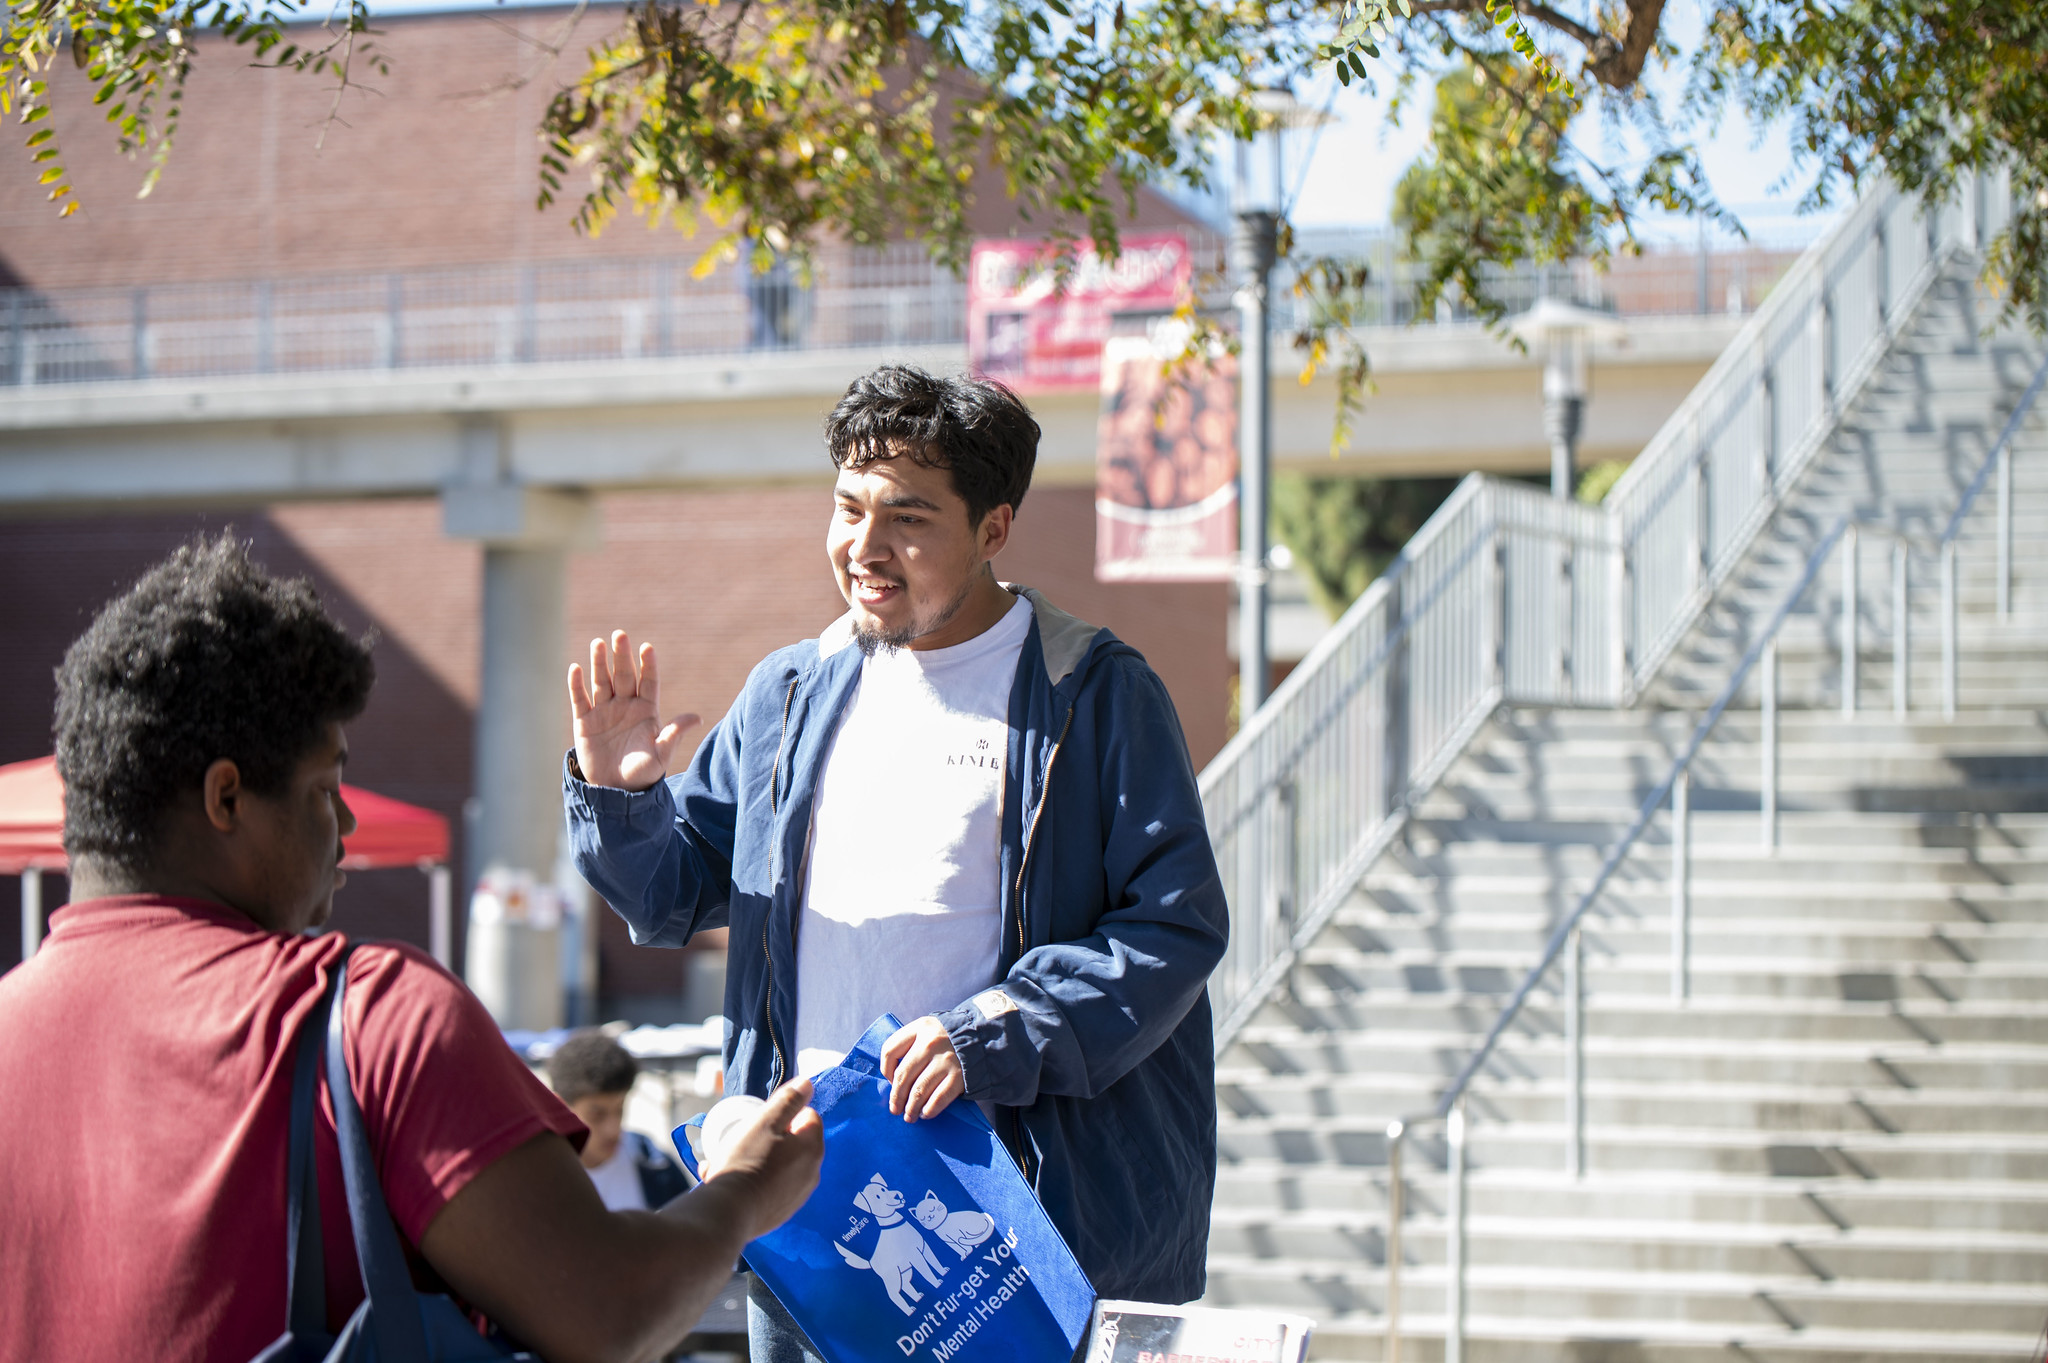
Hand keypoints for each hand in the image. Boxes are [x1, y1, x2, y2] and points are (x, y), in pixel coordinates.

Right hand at [567, 631, 700, 791]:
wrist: (616, 791)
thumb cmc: (643, 773)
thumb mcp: (661, 754)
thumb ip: (674, 734)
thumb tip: (697, 718)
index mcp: (647, 710)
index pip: (648, 682)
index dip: (648, 665)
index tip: (647, 648)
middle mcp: (626, 705)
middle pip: (624, 675)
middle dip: (622, 656)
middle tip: (620, 635)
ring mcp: (604, 711)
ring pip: (602, 681)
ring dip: (600, 663)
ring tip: (598, 643)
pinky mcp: (584, 721)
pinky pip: (579, 699)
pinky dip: (576, 684)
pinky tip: (576, 668)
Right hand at [704, 1079, 823, 1240]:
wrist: (728, 1214)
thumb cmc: (746, 1161)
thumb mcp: (765, 1121)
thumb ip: (789, 1100)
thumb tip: (808, 1084)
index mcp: (812, 1148)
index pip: (807, 1117)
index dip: (784, 1115)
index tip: (761, 1122)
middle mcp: (812, 1173)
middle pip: (794, 1143)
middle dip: (769, 1139)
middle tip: (742, 1141)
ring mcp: (797, 1196)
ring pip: (779, 1166)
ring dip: (758, 1160)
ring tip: (729, 1163)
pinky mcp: (781, 1213)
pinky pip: (771, 1188)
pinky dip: (756, 1182)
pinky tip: (733, 1183)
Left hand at [881, 1016, 965, 1121]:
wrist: (983, 1038)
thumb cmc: (947, 1039)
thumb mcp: (928, 1030)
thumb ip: (910, 1045)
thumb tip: (892, 1081)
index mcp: (921, 1027)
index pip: (890, 1050)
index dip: (886, 1070)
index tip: (890, 1081)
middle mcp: (932, 1042)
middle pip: (903, 1075)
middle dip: (896, 1097)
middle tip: (895, 1109)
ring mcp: (947, 1060)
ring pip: (919, 1091)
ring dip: (911, 1108)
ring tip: (909, 1116)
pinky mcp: (959, 1076)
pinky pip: (938, 1099)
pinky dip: (929, 1110)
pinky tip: (925, 1113)